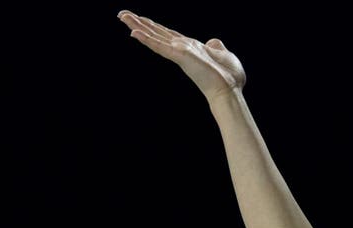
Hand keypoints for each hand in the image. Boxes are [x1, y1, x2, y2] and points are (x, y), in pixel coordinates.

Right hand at [118, 10, 245, 103]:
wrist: (230, 89)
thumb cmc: (229, 77)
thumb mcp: (223, 54)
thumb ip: (216, 47)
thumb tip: (213, 41)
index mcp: (190, 47)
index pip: (168, 34)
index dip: (154, 27)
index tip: (140, 19)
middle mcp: (182, 49)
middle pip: (156, 33)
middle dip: (139, 23)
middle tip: (122, 14)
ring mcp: (180, 53)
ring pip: (155, 37)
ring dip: (138, 27)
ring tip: (122, 17)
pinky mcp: (181, 57)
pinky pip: (161, 47)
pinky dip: (148, 40)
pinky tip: (134, 33)